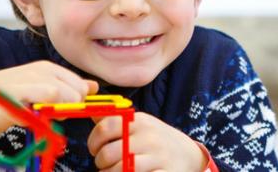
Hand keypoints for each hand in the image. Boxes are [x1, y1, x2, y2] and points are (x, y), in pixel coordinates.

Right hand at [0, 60, 97, 139]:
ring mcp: (31, 80)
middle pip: (78, 91)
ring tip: (37, 114)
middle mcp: (42, 69)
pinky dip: (46, 113)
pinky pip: (47, 99)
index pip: (81, 85)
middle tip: (47, 113)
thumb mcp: (40, 91)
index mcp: (47, 68)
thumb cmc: (6, 100)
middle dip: (71, 108)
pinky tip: (31, 116)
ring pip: (66, 95)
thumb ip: (67, 89)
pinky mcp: (20, 92)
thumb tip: (93, 86)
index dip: (78, 103)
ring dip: (59, 111)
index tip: (63, 111)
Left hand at [87, 112, 207, 171]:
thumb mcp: (138, 124)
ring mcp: (158, 157)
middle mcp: (148, 137)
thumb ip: (114, 119)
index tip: (94, 149)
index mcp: (138, 121)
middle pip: (109, 153)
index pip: (105, 127)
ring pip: (121, 169)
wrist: (188, 154)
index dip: (93, 141)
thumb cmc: (155, 139)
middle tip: (103, 164)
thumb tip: (89, 110)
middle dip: (100, 162)